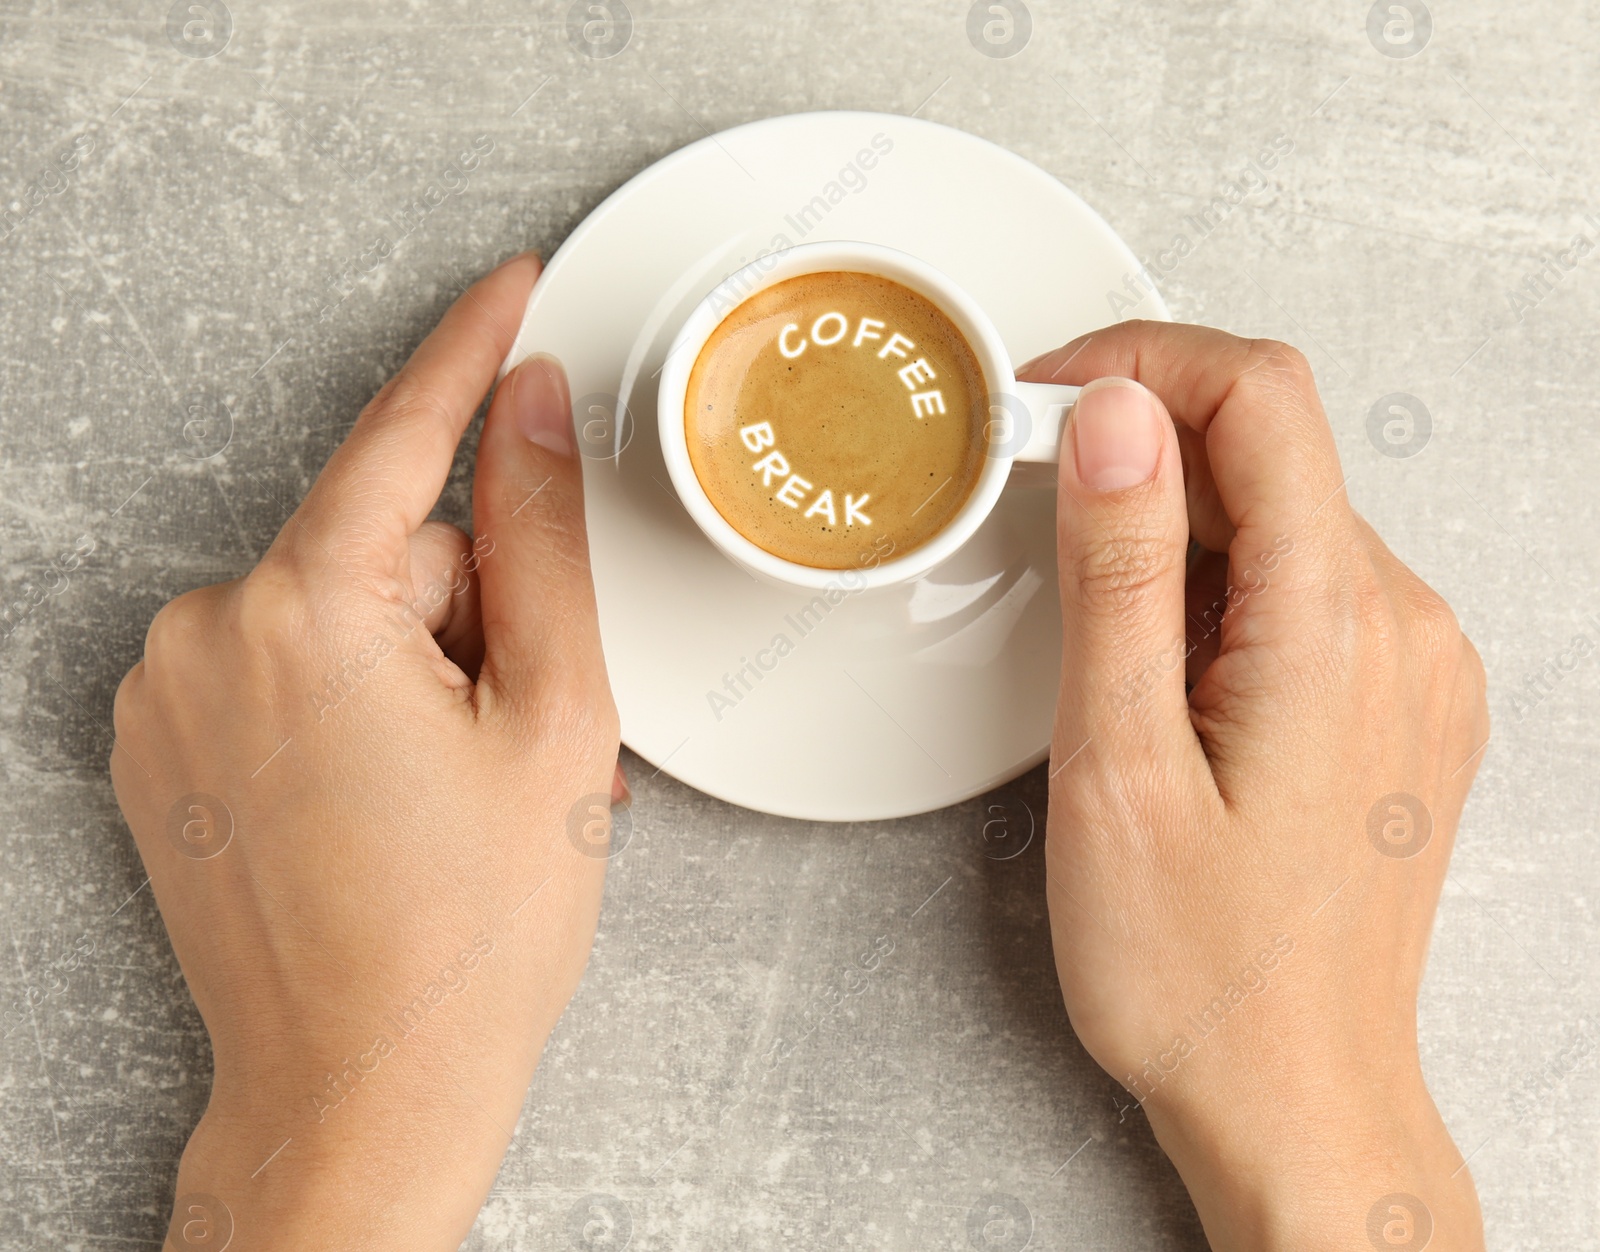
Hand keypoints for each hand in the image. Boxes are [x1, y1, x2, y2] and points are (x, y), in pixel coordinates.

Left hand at [111, 253, 624, 1249]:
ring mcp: (167, 695)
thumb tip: (531, 410)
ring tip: (453, 783)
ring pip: (338, 605)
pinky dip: (353, 693)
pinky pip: (284, 660)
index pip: (405, 435)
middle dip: (469, 605)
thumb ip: (543, 537)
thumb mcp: (554, 717)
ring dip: (417, 659)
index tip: (514, 284)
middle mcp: (205, 636)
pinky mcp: (158, 743)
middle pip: (386, 545)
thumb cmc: (464, 938)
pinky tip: (389, 790)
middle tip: (515, 727)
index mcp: (306, 615)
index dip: (473, 349)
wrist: (362, 1090)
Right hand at [1024, 324, 1487, 1249]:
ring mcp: (1415, 664)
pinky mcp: (1400, 700)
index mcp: (1335, 624)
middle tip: (1038, 513)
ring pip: (1287, 514)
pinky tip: (1166, 670)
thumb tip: (1113, 416)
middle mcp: (1403, 626)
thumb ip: (1118, 571)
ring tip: (1099, 634)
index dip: (1143, 361)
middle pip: (1274, 448)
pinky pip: (1310, 584)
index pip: (1261, 394)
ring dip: (1178, 525)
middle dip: (1144, 450)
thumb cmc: (1199, 968)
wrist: (1294, 1095)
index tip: (1049, 399)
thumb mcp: (1116, 764)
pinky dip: (1223, 584)